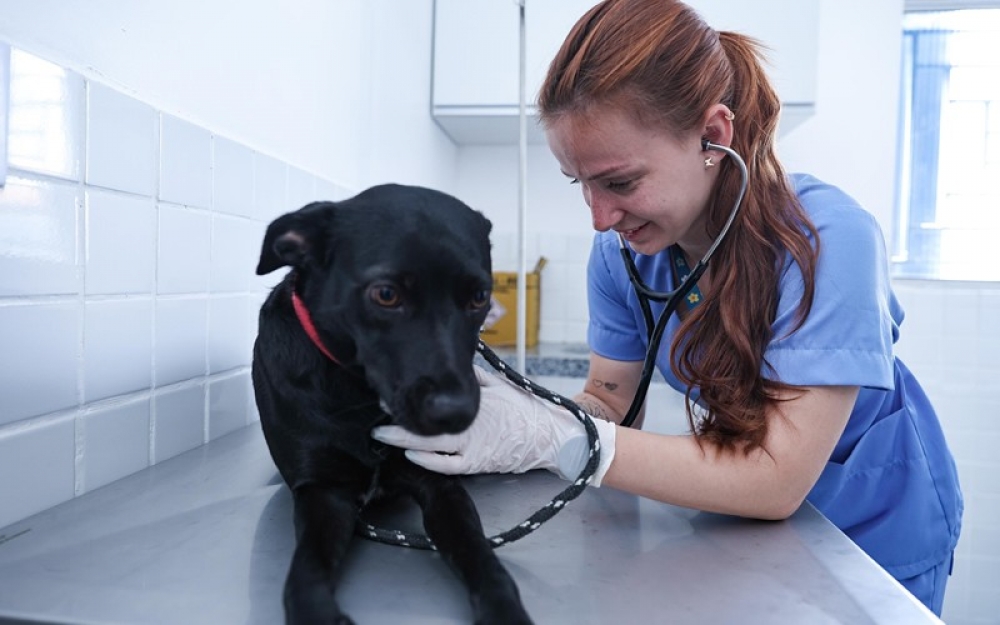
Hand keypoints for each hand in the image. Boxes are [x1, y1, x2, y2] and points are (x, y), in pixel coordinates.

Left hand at [372, 365, 616, 484]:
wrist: (550, 436)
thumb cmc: (526, 409)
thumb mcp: (501, 384)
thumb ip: (477, 375)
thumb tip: (459, 361)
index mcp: (475, 401)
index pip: (438, 397)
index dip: (414, 395)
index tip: (393, 387)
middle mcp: (470, 423)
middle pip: (428, 422)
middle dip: (400, 416)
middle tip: (379, 408)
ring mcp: (473, 446)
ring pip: (431, 445)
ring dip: (405, 439)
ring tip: (382, 434)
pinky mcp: (477, 464)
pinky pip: (447, 466)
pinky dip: (428, 462)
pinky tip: (410, 456)